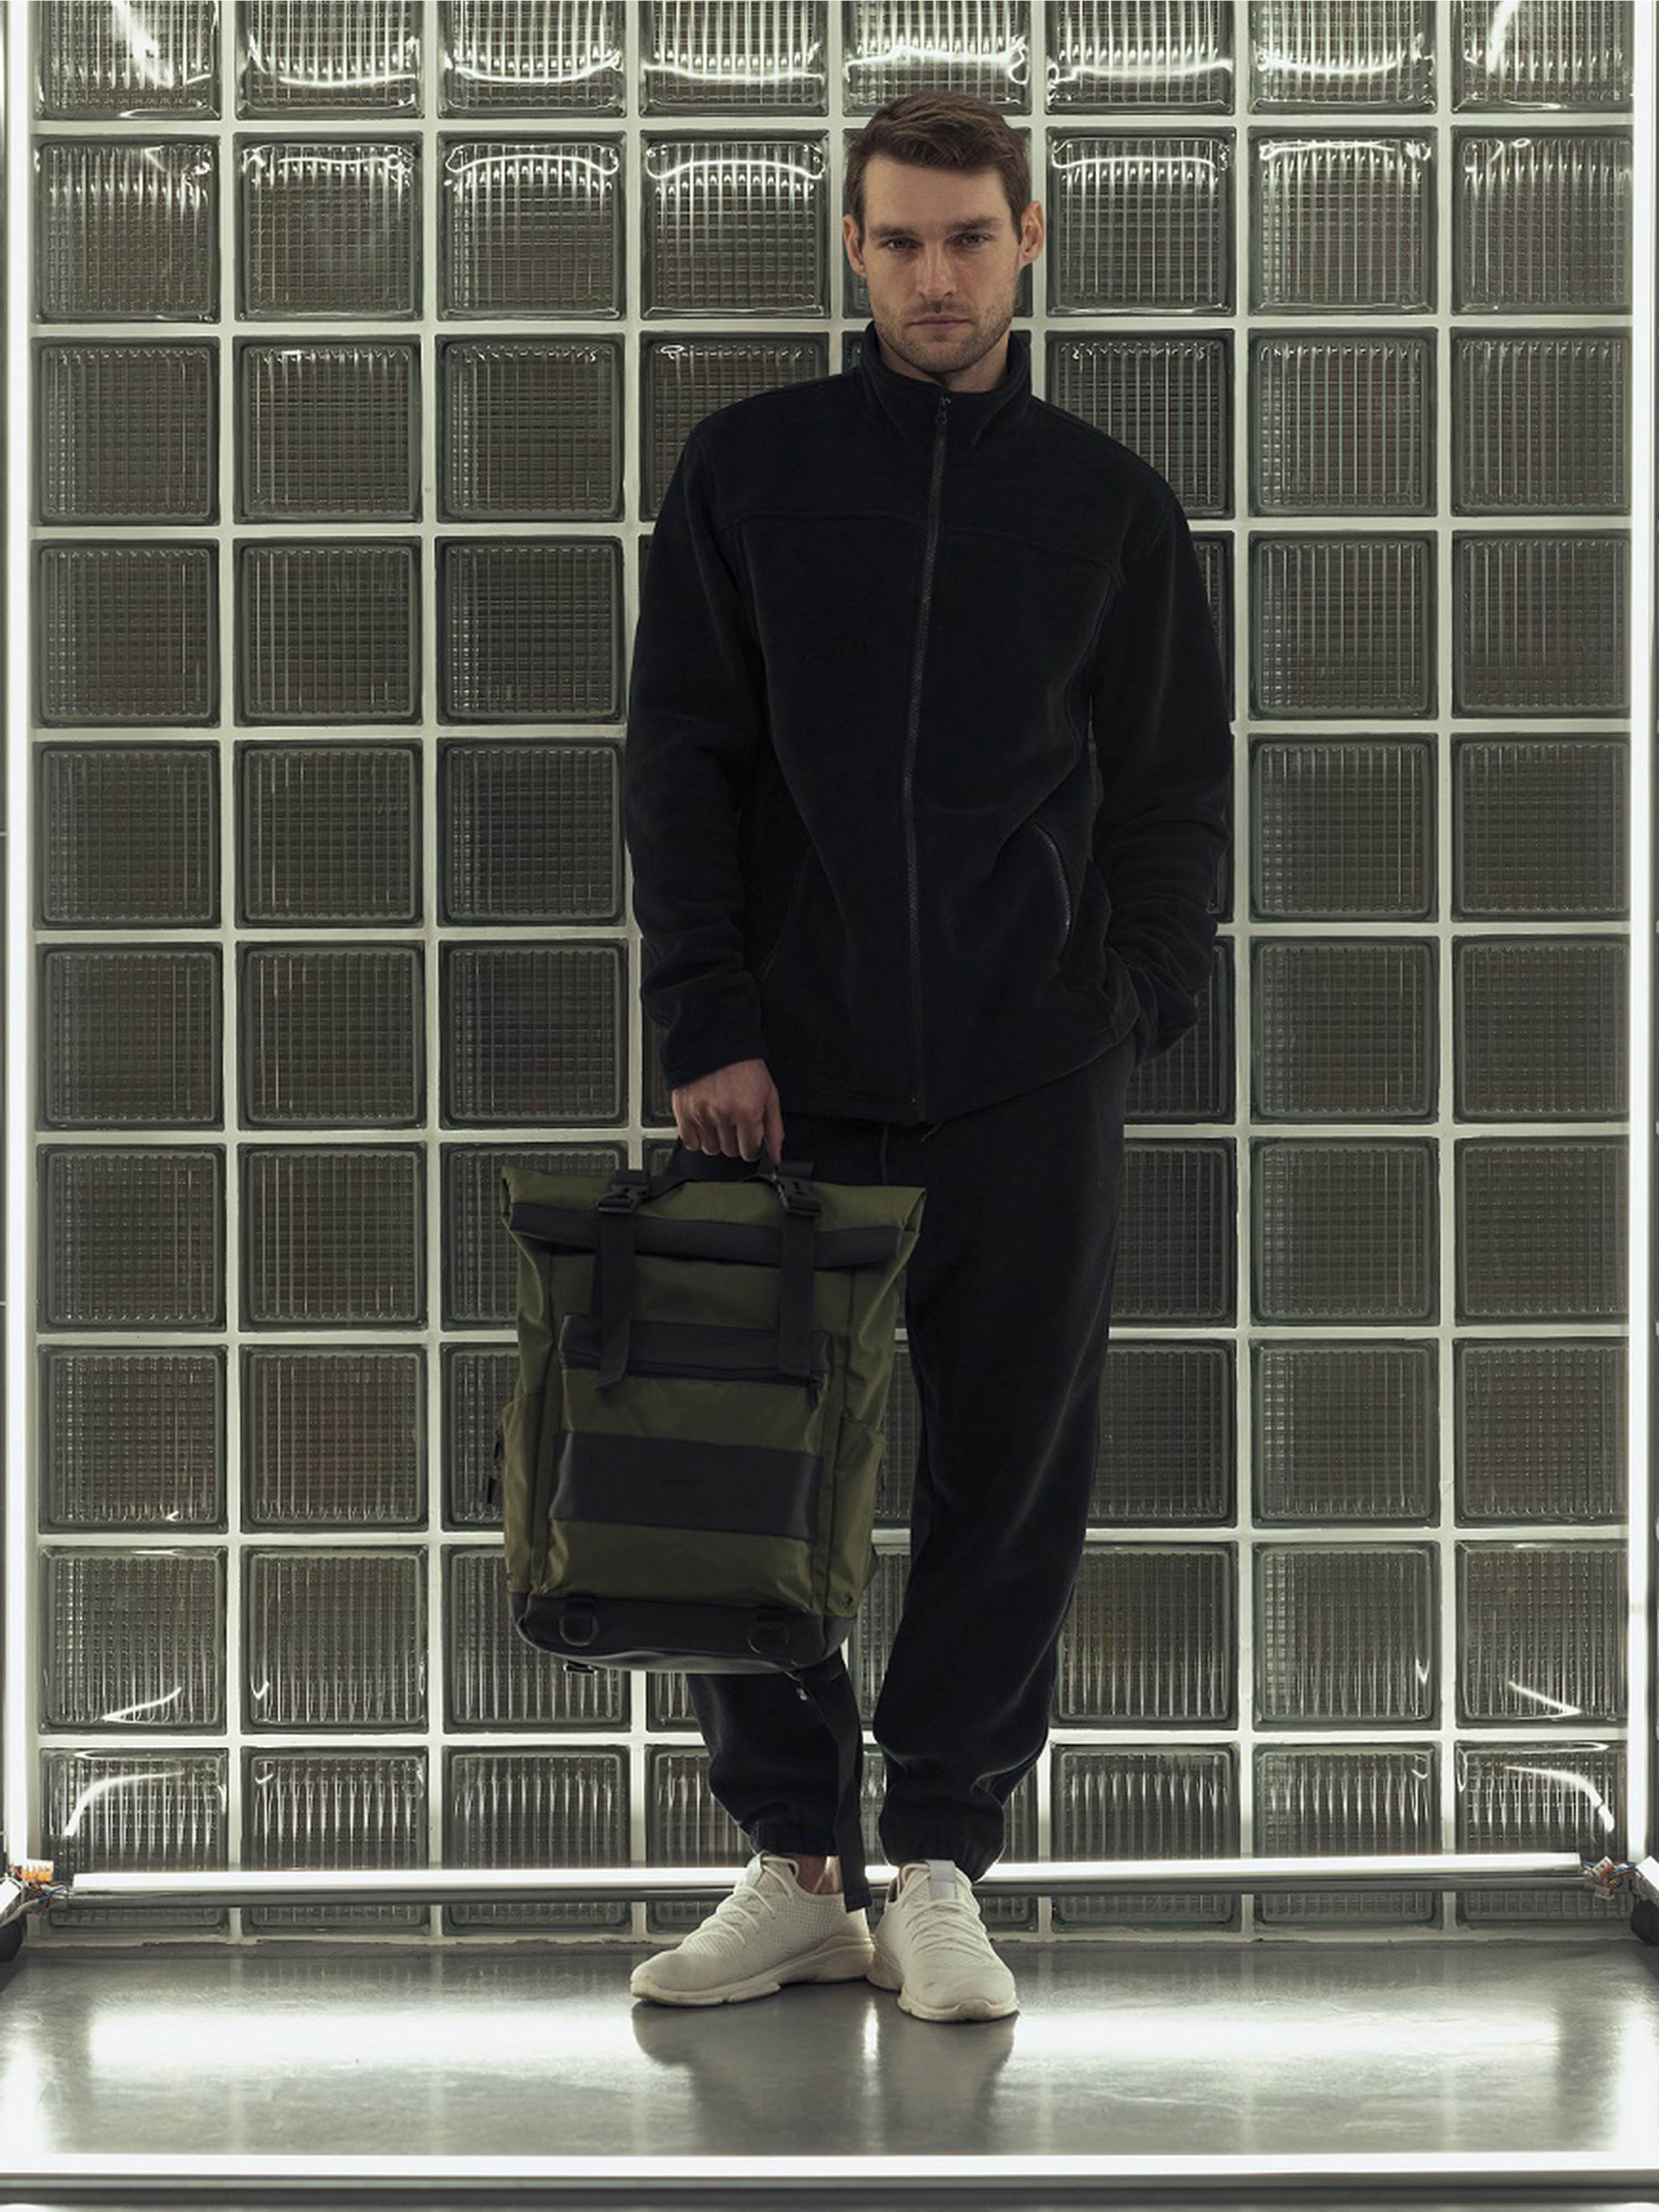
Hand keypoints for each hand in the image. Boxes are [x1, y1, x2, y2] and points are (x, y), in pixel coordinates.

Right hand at [671, 1057, 785, 1164]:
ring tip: (720, 1121)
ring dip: (717, 1140)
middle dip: (736, 1141)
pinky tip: (705, 1124)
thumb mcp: (769, 1094)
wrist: (715, 1042)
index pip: (749, 1151)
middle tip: (735, 1124)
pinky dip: (697, 1138)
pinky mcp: (683, 1111)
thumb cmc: (744, 1065)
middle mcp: (723, 1114)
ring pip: (711, 1149)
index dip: (752, 1147)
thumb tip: (775, 1155)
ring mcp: (701, 1113)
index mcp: (746, 1110)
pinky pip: (690, 1142)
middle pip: (730, 1151)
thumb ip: (774, 1128)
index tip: (750, 1139)